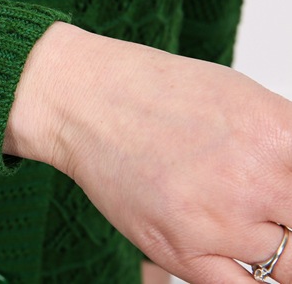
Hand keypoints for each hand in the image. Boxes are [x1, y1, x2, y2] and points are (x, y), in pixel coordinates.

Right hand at [5, 22, 291, 283]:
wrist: (84, 100)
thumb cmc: (154, 90)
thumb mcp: (242, 97)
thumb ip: (287, 145)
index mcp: (280, 133)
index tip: (289, 202)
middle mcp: (256, 180)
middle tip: (274, 214)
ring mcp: (218, 220)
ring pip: (286, 267)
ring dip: (273, 246)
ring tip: (239, 216)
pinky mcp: (179, 250)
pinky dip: (247, 276)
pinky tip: (235, 252)